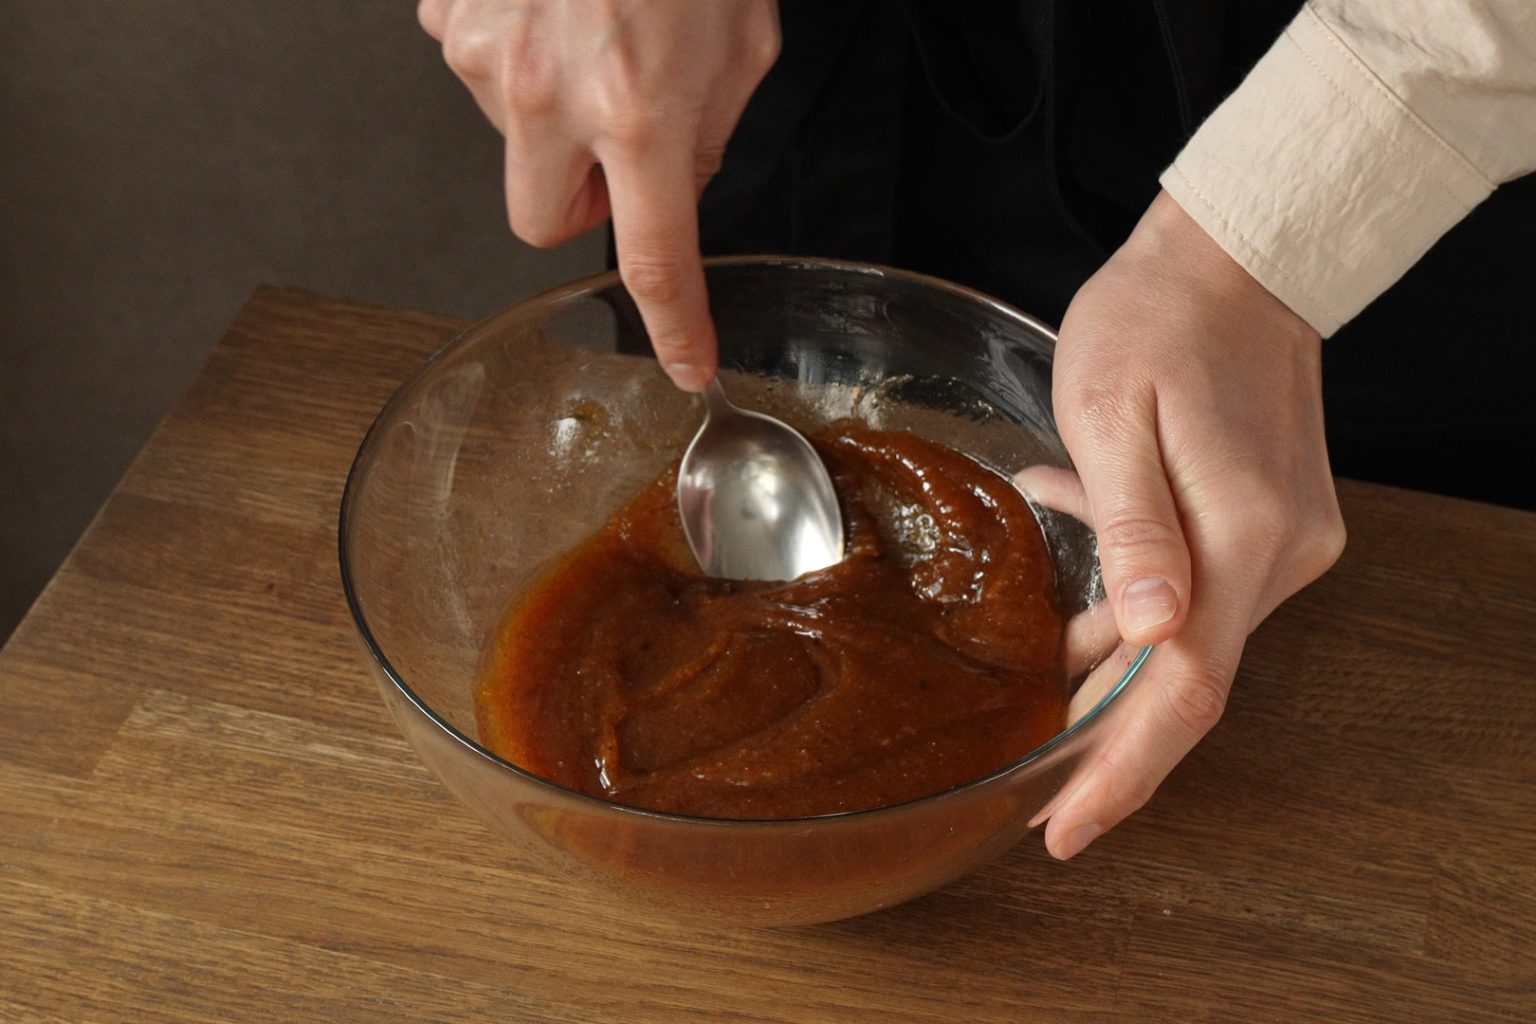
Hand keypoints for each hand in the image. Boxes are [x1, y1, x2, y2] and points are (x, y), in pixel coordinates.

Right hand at [418, 0, 779, 389]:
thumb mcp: (742, 43)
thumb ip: (705, 134)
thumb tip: (676, 186)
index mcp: (639, 110)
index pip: (654, 258)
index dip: (673, 324)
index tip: (682, 362)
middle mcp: (548, 94)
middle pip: (538, 224)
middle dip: (577, 204)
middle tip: (615, 156)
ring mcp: (486, 54)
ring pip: (510, 142)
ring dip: (552, 117)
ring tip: (595, 36)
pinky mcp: (449, 14)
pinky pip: (481, 70)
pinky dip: (519, 57)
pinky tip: (554, 8)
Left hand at [1034, 190, 1345, 858]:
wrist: (1237, 255)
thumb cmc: (1155, 321)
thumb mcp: (1112, 416)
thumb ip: (1129, 530)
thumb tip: (1141, 639)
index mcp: (1238, 537)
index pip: (1181, 692)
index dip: (1120, 770)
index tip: (1064, 828)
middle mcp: (1278, 555)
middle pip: (1186, 680)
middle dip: (1110, 739)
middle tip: (1038, 788)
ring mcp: (1283, 540)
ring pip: (1188, 636)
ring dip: (1113, 661)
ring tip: (1040, 677)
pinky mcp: (1271, 520)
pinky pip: (1197, 587)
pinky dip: (1134, 599)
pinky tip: (1082, 567)